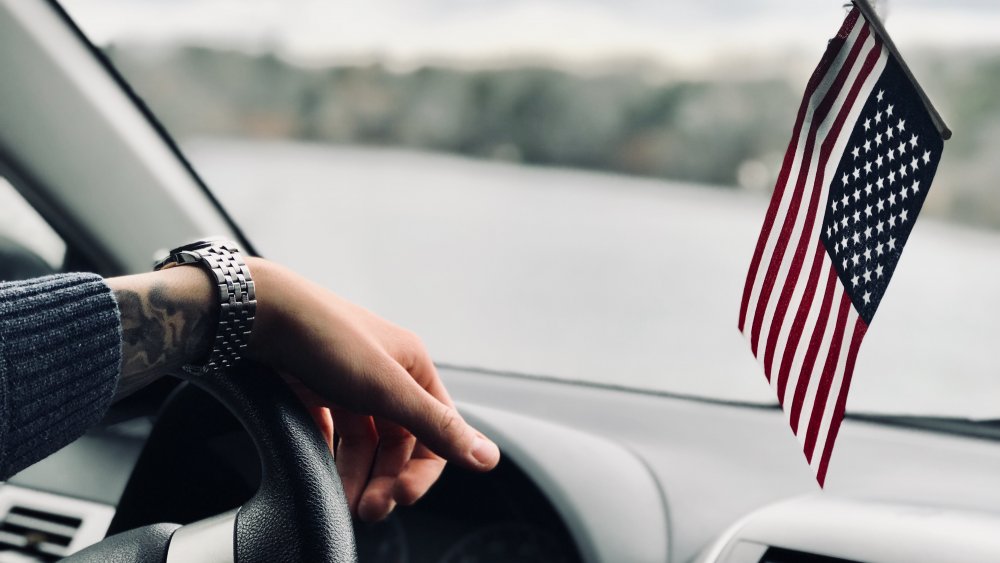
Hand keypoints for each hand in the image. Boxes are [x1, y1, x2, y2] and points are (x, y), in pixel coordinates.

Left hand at [246, 258, 499, 521]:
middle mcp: (383, 374)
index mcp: (411, 367)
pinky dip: (327, 454)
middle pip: (398, 442)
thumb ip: (437, 427)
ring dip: (357, 474)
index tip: (400, 497)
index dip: (421, 469)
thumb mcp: (387, 388)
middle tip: (368, 510)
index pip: (435, 432)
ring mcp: (346, 381)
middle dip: (386, 479)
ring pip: (362, 441)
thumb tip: (489, 458)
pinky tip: (318, 469)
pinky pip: (328, 431)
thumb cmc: (325, 339)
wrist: (256, 310)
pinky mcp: (312, 387)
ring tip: (342, 500)